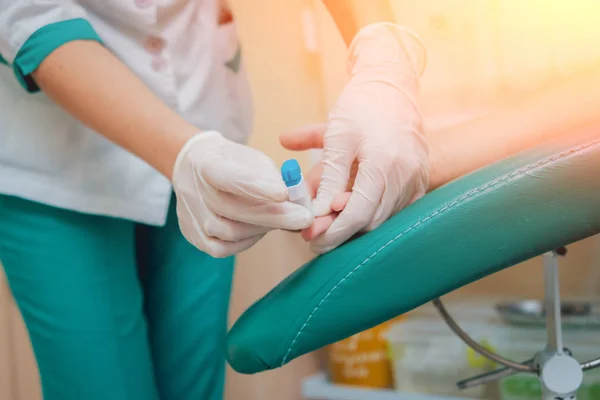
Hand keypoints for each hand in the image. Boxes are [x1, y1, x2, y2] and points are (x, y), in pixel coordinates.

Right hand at [172, 131, 313, 257]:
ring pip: (229, 232)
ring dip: (262, 228)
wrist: (192, 168)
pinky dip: (245, 242)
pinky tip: (259, 231)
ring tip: (283, 220)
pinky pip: (221, 249)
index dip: (256, 186)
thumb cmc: (231, 162)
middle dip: (274, 215)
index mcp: (206, 162)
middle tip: (304, 218)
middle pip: (232, 209)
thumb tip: (295, 200)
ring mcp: (189, 215)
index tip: (284, 193)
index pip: (229, 176)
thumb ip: (272, 176)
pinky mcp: (191, 234)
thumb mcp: (252, 158)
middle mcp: (192, 190)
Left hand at [285, 23, 429, 252]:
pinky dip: (373, 211)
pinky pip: (395, 208)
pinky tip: (351, 205)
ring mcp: (417, 179)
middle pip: (372, 221)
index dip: (333, 232)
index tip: (312, 241)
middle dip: (341, 231)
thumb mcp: (335, 138)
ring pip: (384, 217)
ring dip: (356, 222)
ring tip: (328, 216)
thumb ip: (326, 178)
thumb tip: (313, 213)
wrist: (392, 87)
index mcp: (384, 163)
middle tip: (314, 232)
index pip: (358, 213)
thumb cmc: (360, 108)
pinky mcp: (420, 180)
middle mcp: (406, 175)